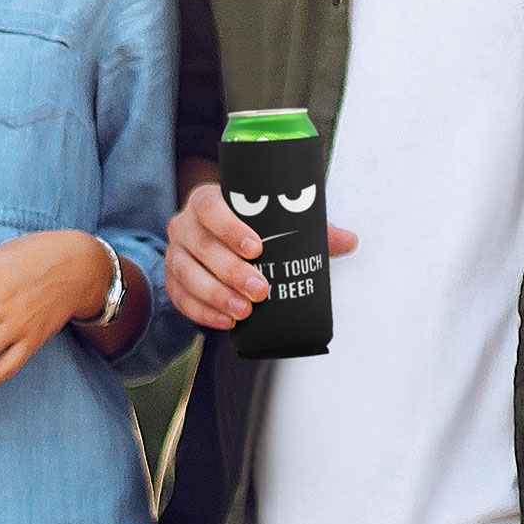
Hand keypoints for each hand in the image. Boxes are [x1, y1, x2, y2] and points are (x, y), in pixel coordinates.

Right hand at [166, 180, 356, 331]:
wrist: (218, 238)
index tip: (257, 247)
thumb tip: (350, 240)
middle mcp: (184, 224)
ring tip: (244, 312)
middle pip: (201, 246)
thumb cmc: (251, 225)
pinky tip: (226, 323)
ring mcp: (175, 253)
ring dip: (216, 296)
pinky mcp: (172, 280)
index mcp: (206, 200)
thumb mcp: (276, 220)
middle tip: (260, 289)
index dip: (230, 227)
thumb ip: (312, 228)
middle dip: (231, 271)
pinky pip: (180, 298)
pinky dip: (202, 312)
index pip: (210, 207)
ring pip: (187, 274)